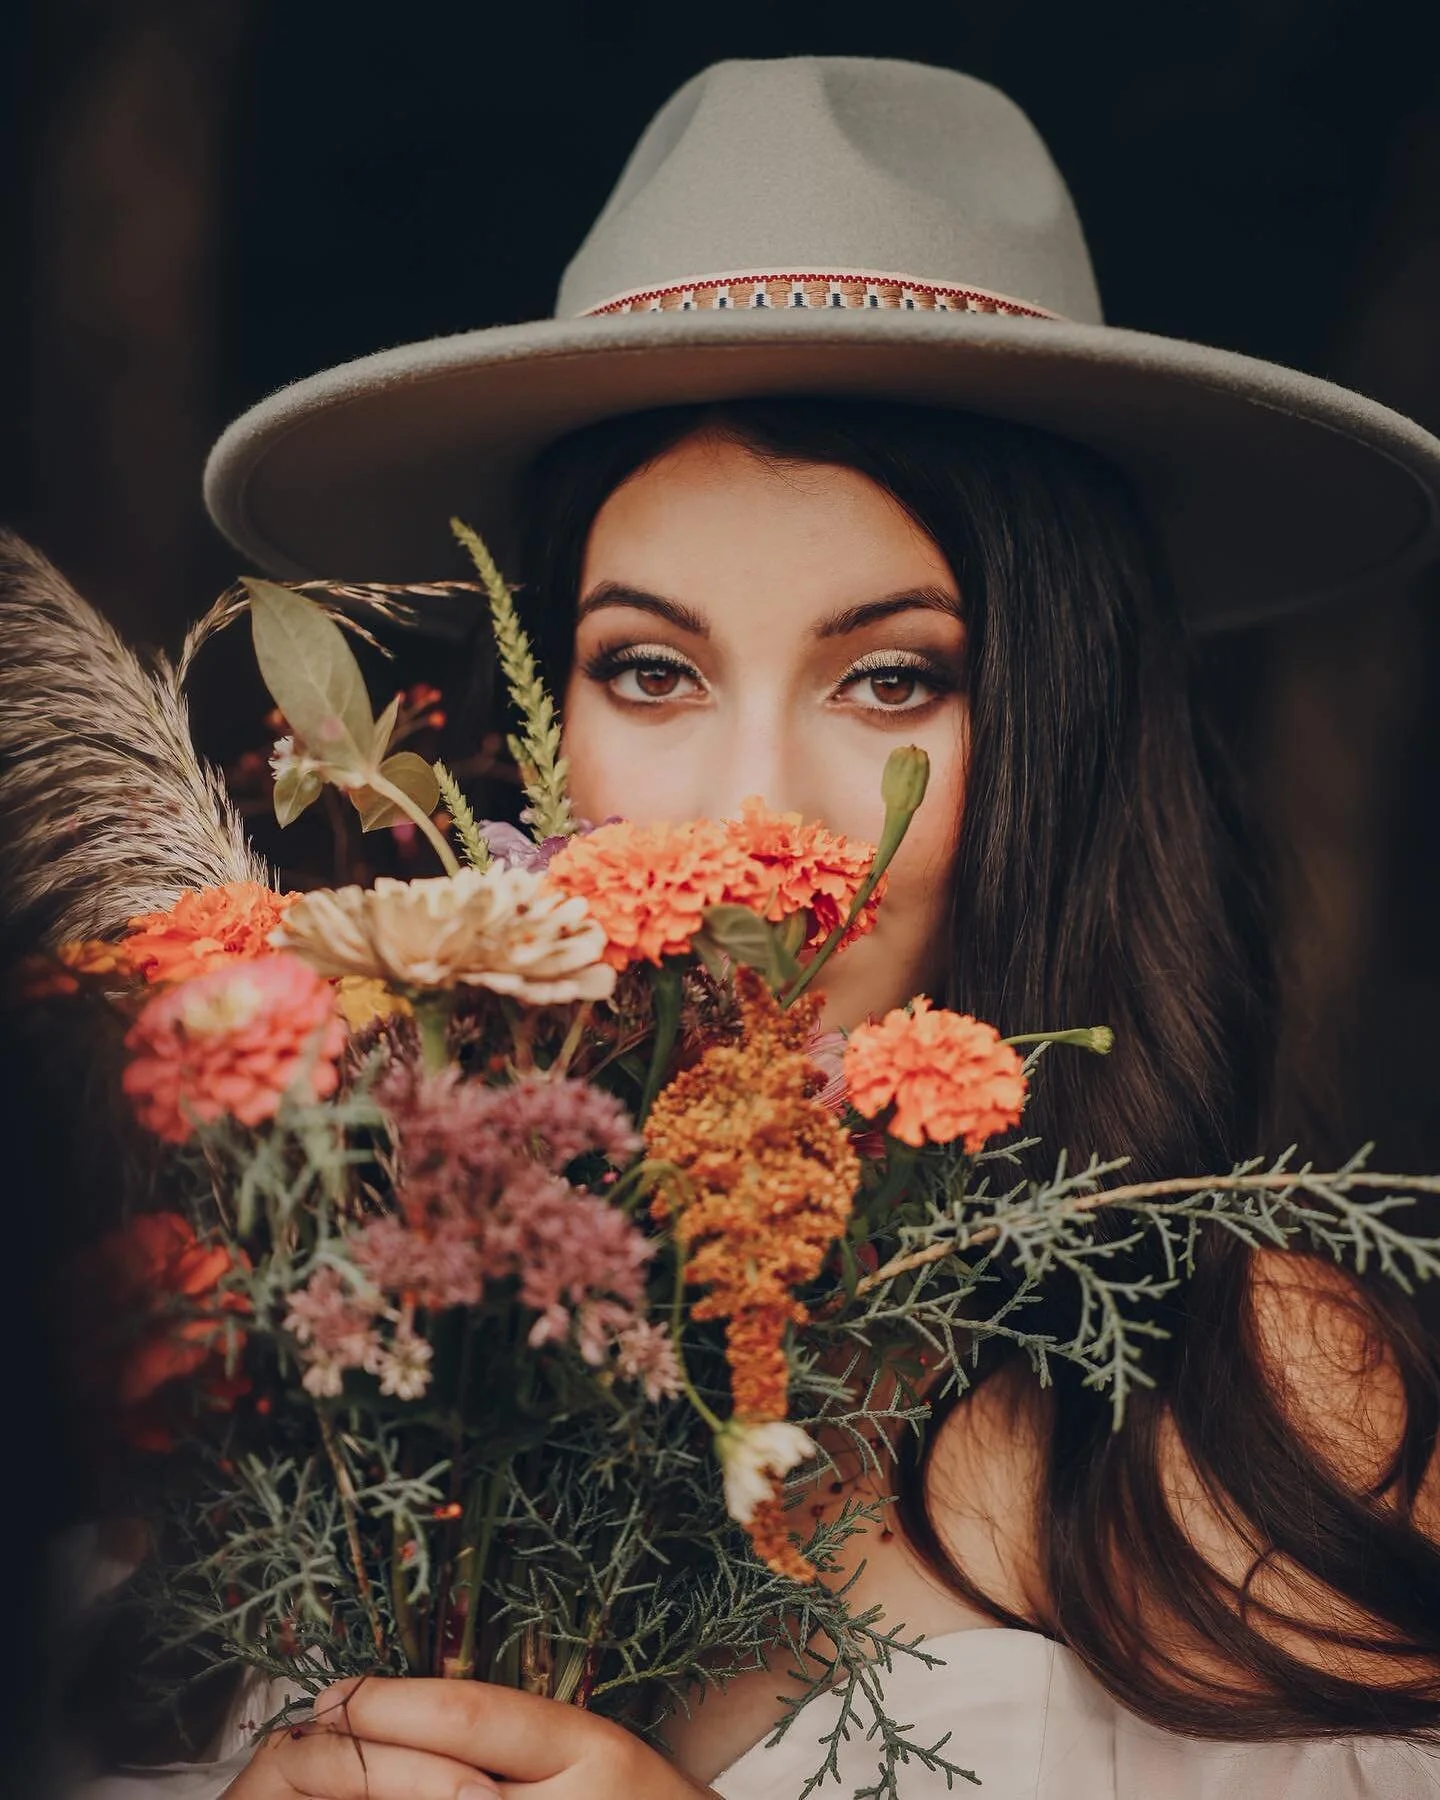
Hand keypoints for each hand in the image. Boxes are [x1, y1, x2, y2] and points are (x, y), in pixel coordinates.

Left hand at [223, 1675, 716, 1799]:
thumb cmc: (634, 1799)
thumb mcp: (586, 1744)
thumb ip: (509, 1729)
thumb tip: (399, 1704)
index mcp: (589, 1747)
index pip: (471, 1718)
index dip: (392, 1701)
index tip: (335, 1689)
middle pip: (435, 1784)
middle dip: (360, 1763)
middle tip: (303, 1735)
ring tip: (318, 1783)